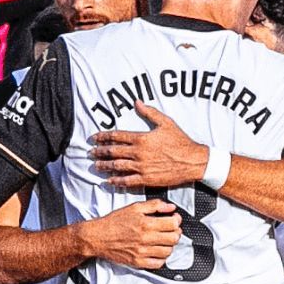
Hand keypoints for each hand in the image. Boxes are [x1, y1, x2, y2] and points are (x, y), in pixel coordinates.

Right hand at [83, 199, 182, 269]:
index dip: (177, 220)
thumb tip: (170, 207)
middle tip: (171, 230)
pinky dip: (162, 258)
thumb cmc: (113, 222)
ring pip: (168, 252)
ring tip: (164, 240)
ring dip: (169, 245)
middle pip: (173, 239)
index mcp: (146, 224)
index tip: (174, 219)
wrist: (97, 237)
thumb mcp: (134, 207)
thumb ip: (154, 206)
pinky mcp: (138, 262)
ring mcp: (142, 252)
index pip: (173, 224)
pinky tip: (158, 251)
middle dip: (175, 233)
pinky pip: (158, 264)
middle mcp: (145, 239)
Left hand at [90, 101, 208, 187]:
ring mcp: (142, 167)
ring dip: (105, 166)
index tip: (94, 138)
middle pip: (113, 151)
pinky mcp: (146, 179)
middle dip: (100, 152)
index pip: (117, 136)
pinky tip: (109, 181)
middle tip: (90, 152)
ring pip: (117, 166)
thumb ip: (150, 112)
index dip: (103, 136)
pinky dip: (116, 181)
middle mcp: (139, 152)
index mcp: (142, 138)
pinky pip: (127, 181)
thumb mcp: (166, 122)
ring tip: (96, 166)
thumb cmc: (181, 141)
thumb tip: (137, 102)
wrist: (192, 161)